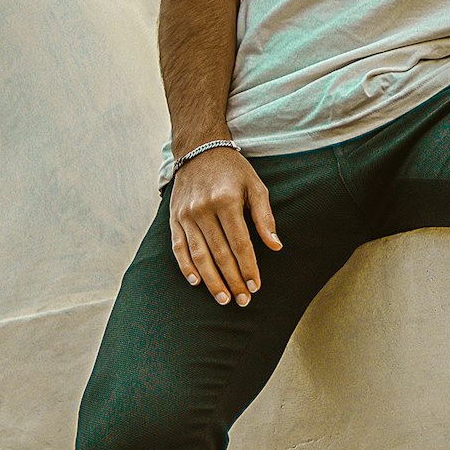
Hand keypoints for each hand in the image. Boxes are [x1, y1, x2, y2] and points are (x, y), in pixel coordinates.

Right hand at [169, 149, 281, 304]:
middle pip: (220, 254)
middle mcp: (203, 209)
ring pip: (199, 255)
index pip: (240, 244)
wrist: (199, 149)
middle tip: (243, 301)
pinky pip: (179, 247)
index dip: (248, 268)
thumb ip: (264, 217)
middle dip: (233, 280)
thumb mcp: (255, 186)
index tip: (256, 286)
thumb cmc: (233, 170)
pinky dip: (186, 267)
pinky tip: (196, 282)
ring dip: (211, 280)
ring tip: (223, 299)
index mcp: (226, 201)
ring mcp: (186, 215)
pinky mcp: (174, 218)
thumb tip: (275, 246)